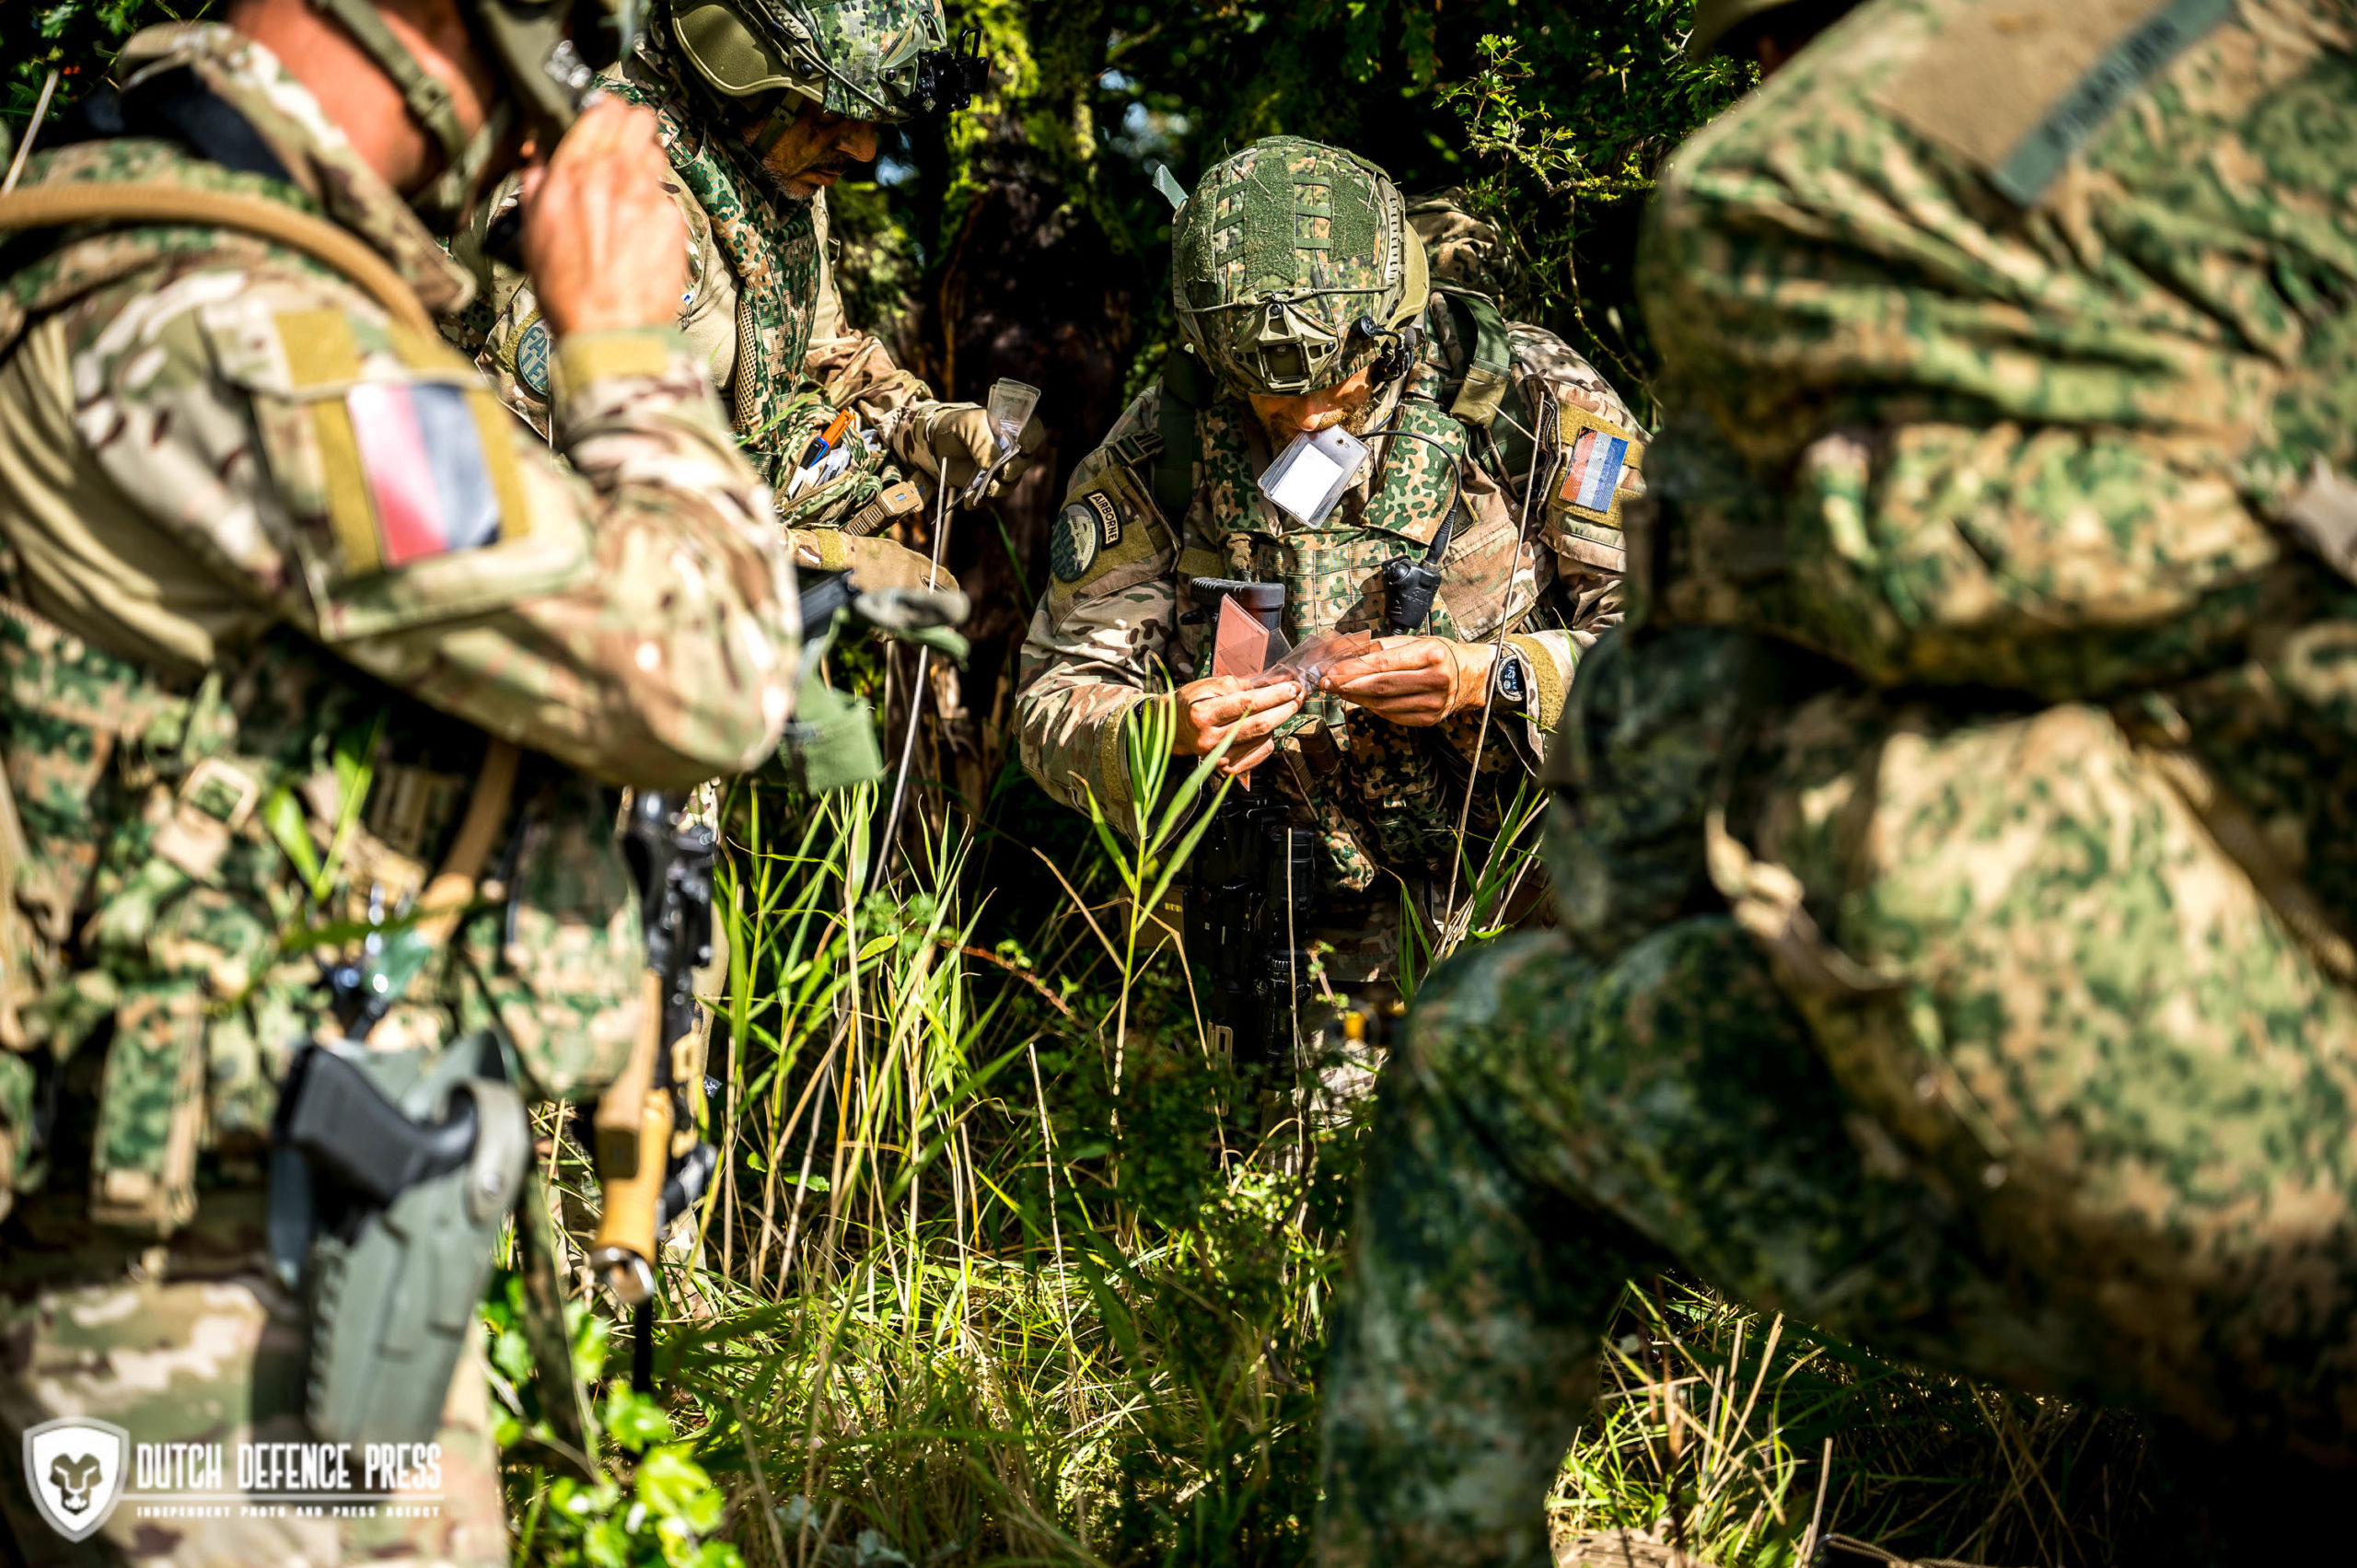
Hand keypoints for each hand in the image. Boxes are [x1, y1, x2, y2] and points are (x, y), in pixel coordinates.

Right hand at [518, 99, 685, 337]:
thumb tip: (538, 162)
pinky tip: (644, 227)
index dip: (603, 112)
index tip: (602, 119)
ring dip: (646, 163)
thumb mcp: (533, 233)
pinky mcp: (673, 219)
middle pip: (638, 119)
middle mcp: (613, 176)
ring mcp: (648, 195)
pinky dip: (657, 204)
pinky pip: (667, 195)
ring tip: (632, 189)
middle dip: (632, 128)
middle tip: (623, 144)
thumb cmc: (570, 292)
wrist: (610, 330)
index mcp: (572, 174)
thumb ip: (537, 186)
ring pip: (656, 152)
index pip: (600, 110)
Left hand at [904, 403, 1047, 494]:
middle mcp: (1013, 451)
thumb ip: (982, 439)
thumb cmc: (959, 426)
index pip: (1033, 431)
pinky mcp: (989, 485)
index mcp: (1012, 428)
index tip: (1023, 447)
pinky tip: (968, 501)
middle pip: (1025, 462)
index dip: (1032, 439)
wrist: (938, 443)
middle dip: (1015, 470)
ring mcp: (1002, 470)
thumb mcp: (968, 424)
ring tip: (984, 489)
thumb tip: (993, 464)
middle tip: (1003, 472)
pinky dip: (981, 501)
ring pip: (1010, 483)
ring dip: (999, 489)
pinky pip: (991, 497)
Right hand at [1170, 675, 1303, 775]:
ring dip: (1278, 723)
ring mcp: (1217, 757)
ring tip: (1279, 709)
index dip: (1274, 695)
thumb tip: (1275, 684)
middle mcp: (1209, 739)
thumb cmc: (1193, 703)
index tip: (1292, 687)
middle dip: (1284, 709)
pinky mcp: (1225, 769)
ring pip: (1263, 741)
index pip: (1247, 704)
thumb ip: (1243, 686)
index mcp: (1203, 714)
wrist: (1173, 729)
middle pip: (1259, 725)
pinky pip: (1259, 754)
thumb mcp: (1211, 685)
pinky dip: (1269, 740)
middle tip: (1298, 697)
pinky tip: (1266, 729)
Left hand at [1319, 636, 1492, 726]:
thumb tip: (1348, 654)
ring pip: (1384, 704)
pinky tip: (1362, 699)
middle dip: (1348, 685)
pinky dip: (1373, 707)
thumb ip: (1383, 648)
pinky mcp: (1429, 719)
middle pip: (1381, 686)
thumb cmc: (1442, 654)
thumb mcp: (1418, 640)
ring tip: (1340, 690)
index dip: (1353, 669)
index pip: (1384, 663)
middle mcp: (1435, 680)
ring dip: (1356, 698)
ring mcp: (1433, 703)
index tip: (1332, 670)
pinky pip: (1392, 715)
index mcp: (1432, 655)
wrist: (1474, 676)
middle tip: (1327, 683)